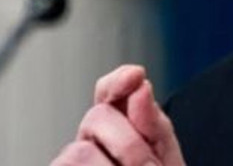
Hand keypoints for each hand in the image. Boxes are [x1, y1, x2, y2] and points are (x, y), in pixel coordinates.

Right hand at [51, 65, 185, 165]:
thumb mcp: (164, 156)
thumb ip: (154, 124)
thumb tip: (141, 84)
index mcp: (118, 132)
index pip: (108, 92)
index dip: (117, 81)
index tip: (136, 75)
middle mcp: (92, 144)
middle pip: (97, 117)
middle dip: (130, 144)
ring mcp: (74, 162)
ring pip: (80, 150)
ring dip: (117, 163)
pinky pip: (67, 164)